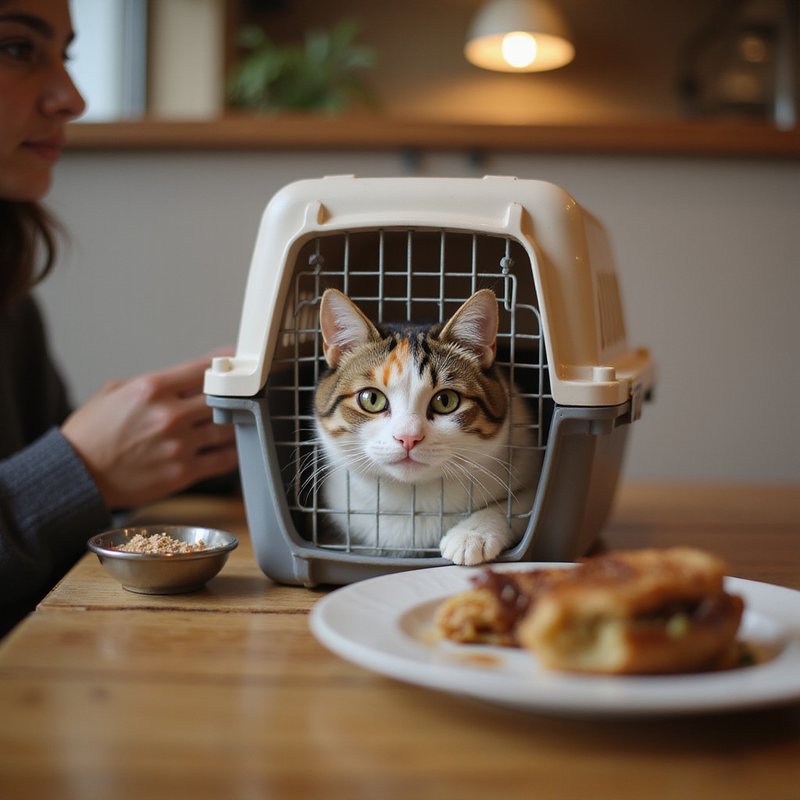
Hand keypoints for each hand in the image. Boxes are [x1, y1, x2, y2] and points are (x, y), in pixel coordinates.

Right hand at [61, 354, 237, 508]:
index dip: (226, 361)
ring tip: (238, 420)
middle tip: (243, 393)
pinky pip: (223, 460)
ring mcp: (178, 445)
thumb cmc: (92, 432)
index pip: (203, 367)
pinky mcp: (182, 472)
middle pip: (222, 397)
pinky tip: (233, 446)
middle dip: (234, 394)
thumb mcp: (115, 391)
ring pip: (227, 428)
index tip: (237, 360)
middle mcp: (168, 415)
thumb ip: (153, 383)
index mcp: (151, 389)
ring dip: (235, 423)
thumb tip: (186, 377)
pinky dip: (233, 452)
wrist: (76, 474)